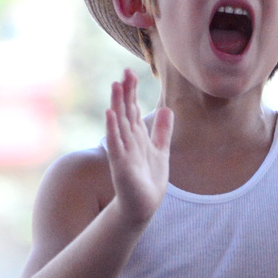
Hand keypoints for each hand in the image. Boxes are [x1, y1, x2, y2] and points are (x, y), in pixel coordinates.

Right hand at [106, 70, 173, 225]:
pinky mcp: (120, 165)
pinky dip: (113, 128)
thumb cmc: (148, 179)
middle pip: (125, 112)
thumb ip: (162, 131)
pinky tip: (110, 113)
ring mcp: (122, 151)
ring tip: (116, 85)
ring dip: (117, 104)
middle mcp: (127, 141)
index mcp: (136, 136)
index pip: (132, 109)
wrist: (143, 205)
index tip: (131, 72)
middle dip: (125, 93)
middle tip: (125, 72)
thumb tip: (166, 109)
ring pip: (119, 123)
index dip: (132, 91)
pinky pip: (116, 144)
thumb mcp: (160, 150)